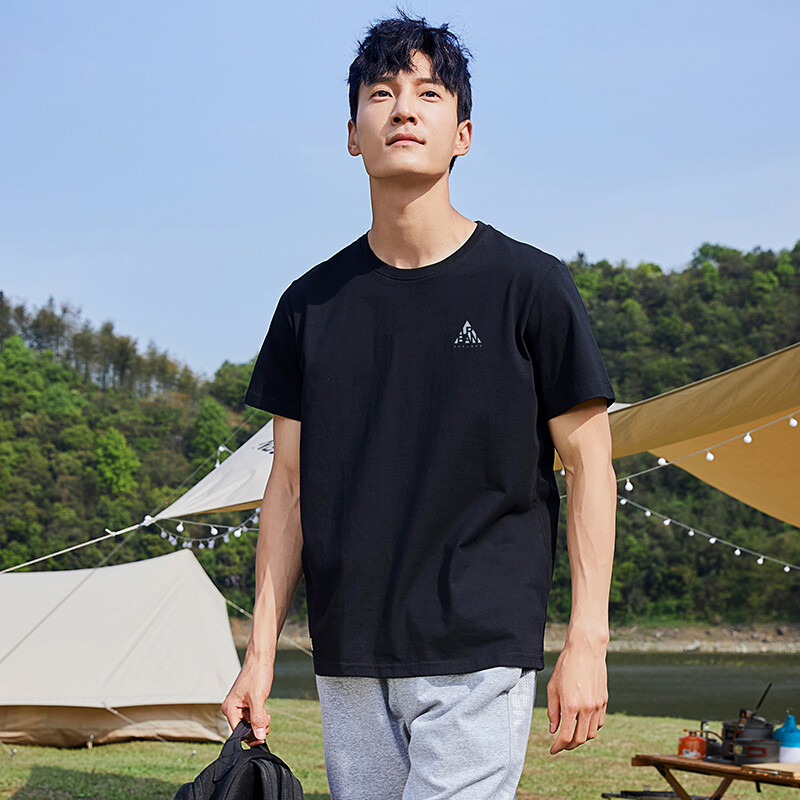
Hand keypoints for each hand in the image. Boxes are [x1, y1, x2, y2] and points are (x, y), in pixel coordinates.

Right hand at [220, 658, 273, 745]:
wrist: (261, 659)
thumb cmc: (256, 674)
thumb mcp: (258, 699)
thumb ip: (257, 719)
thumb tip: (259, 737)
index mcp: (229, 708)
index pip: (237, 731)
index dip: (250, 735)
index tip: (262, 734)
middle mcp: (232, 708)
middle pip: (244, 728)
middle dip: (256, 728)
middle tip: (266, 721)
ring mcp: (239, 705)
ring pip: (250, 723)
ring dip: (260, 722)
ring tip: (266, 714)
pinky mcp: (246, 702)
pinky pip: (252, 715)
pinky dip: (260, 716)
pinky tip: (265, 711)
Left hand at [546, 638, 607, 753]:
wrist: (586, 650)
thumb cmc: (566, 666)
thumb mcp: (552, 687)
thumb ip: (553, 711)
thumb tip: (553, 729)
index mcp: (571, 705)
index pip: (565, 736)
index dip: (558, 746)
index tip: (553, 750)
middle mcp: (586, 708)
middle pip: (580, 739)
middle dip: (569, 745)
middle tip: (561, 744)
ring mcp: (597, 705)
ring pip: (591, 733)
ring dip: (581, 738)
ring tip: (571, 734)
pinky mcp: (604, 701)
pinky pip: (599, 723)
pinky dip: (591, 728)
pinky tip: (582, 723)